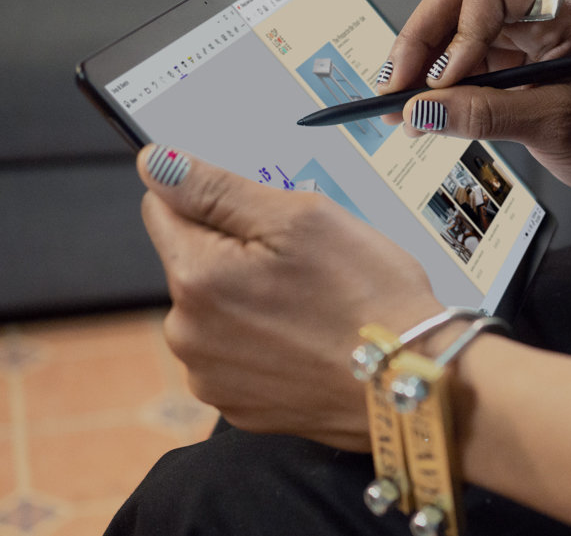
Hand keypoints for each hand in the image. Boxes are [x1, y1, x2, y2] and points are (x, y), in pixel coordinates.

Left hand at [136, 145, 444, 450]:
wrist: (414, 379)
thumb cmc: (368, 297)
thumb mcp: (301, 218)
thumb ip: (218, 188)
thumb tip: (156, 162)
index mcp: (196, 276)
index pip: (163, 207)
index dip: (214, 199)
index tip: (260, 212)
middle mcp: (188, 333)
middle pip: (192, 262)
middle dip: (237, 253)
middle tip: (304, 263)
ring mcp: (212, 377)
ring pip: (215, 311)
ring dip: (251, 301)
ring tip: (313, 306)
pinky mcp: (239, 407)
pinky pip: (237, 355)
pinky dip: (266, 344)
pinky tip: (310, 341)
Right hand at [378, 0, 570, 199]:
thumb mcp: (551, 125)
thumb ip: (484, 115)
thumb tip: (421, 110)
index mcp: (561, 9)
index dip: (455, 31)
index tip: (441, 80)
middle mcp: (534, 11)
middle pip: (456, 1)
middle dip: (421, 43)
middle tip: (394, 86)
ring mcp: (514, 34)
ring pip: (447, 30)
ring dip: (418, 67)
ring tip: (396, 108)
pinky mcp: (500, 61)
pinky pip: (453, 62)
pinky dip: (430, 87)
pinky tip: (414, 112)